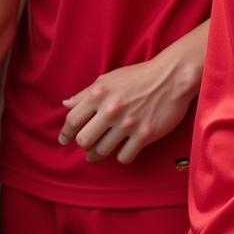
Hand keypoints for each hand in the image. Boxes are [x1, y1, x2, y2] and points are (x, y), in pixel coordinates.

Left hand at [58, 54, 195, 163]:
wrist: (170, 78)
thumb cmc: (137, 76)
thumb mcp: (108, 79)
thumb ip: (85, 93)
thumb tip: (66, 104)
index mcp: (98, 94)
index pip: (72, 119)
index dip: (65, 133)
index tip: (63, 140)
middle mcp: (110, 110)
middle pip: (84, 139)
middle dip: (82, 145)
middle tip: (85, 147)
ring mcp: (127, 124)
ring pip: (103, 150)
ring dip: (99, 154)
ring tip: (98, 153)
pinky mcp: (145, 135)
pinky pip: (124, 156)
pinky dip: (120, 156)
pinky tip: (121, 150)